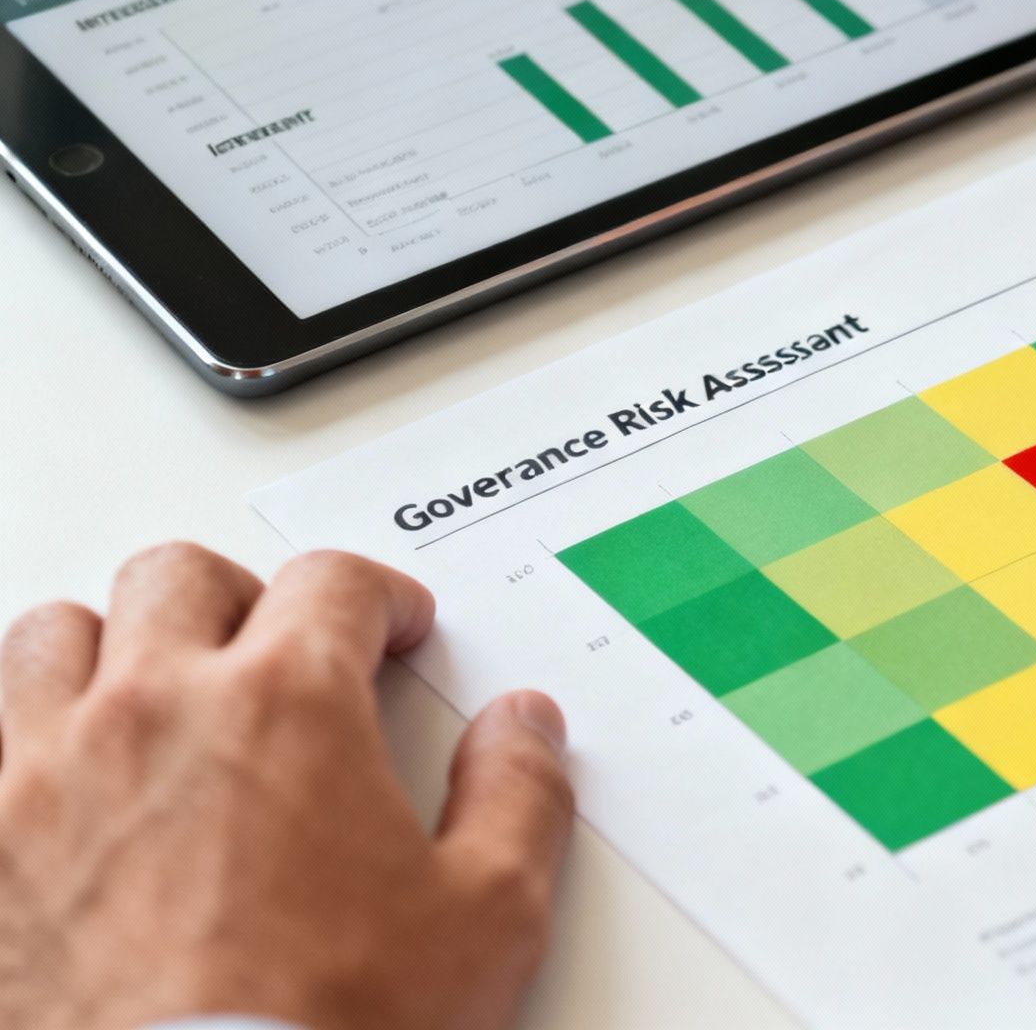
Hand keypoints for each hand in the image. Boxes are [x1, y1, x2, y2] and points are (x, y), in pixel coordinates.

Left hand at [0, 545, 574, 1029]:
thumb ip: (517, 797)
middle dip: (241, 599)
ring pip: (54, 638)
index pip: (331, 583)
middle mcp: (151, 713)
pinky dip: (27, 743)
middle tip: (276, 647)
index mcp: (284, 706)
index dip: (377, 596)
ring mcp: (41, 777)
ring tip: (152, 696)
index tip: (389, 627)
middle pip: (179, 579)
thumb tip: (524, 731)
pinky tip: (68, 782)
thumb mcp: (485, 918)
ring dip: (112, 650)